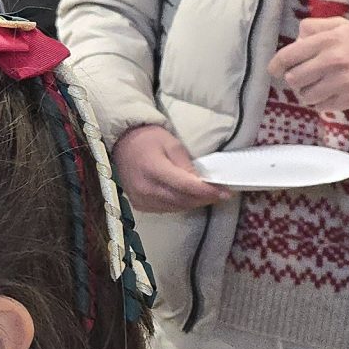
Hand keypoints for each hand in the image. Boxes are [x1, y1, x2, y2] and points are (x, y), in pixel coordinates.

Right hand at [113, 122, 227, 213]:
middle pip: (183, 200)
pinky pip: (165, 209)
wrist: (122, 144)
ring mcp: (141, 199)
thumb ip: (186, 165)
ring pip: (176, 208)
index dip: (208, 192)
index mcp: (153, 169)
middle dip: (204, 198)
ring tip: (205, 195)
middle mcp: (145, 189)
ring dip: (193, 202)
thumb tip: (201, 183)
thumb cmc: (148, 139)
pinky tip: (185, 196)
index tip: (226, 193)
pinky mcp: (139, 205)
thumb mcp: (172, 143)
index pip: (186, 186)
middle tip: (220, 194)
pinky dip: (179, 204)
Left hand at [269, 19, 348, 114]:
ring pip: (305, 96)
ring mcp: (341, 83)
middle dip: (294, 79)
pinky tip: (327, 94)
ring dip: (306, 93)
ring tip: (315, 87)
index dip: (276, 65)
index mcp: (327, 41)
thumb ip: (314, 27)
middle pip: (294, 79)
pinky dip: (320, 102)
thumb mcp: (340, 25)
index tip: (274, 70)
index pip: (289, 55)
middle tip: (301, 77)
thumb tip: (295, 39)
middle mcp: (331, 61)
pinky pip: (321, 106)